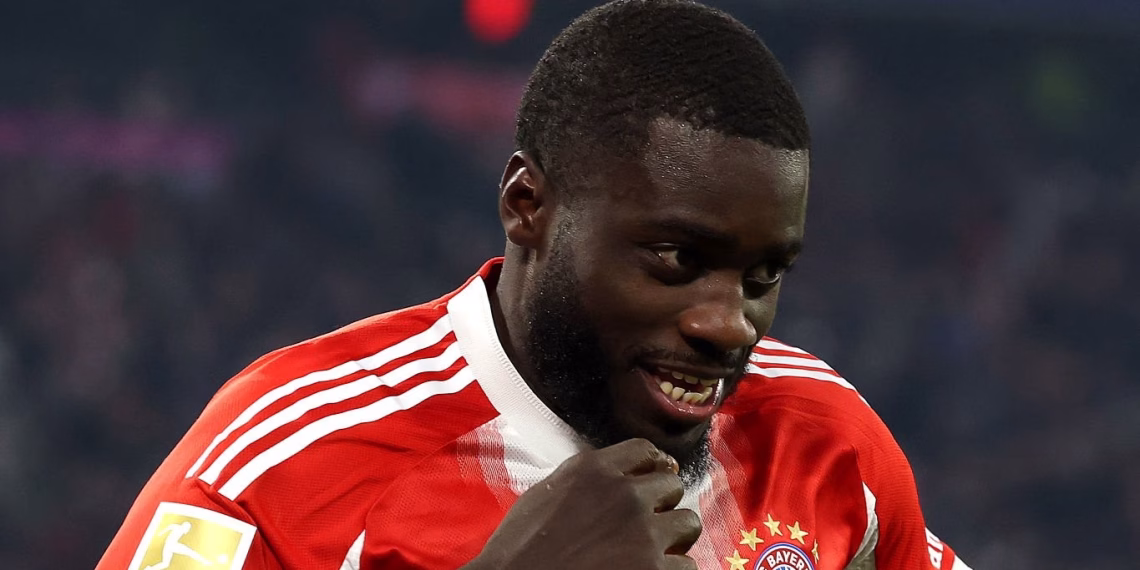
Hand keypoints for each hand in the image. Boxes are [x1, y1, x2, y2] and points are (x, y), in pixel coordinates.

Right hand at [464, 438, 700, 569]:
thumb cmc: (520, 549)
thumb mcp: (546, 494)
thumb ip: (586, 481)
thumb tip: (618, 478)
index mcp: (594, 470)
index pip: (644, 450)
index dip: (653, 466)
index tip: (655, 479)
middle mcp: (625, 494)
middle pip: (671, 484)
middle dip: (662, 504)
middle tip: (648, 524)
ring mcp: (643, 533)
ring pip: (688, 523)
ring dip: (674, 537)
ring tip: (656, 551)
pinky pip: (686, 564)